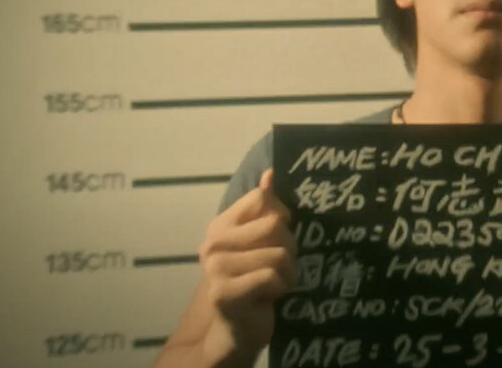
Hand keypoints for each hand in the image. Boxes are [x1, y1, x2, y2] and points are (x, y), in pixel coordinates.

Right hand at [198, 168, 298, 363]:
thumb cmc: (254, 280)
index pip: (264, 199)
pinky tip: (270, 297)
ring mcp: (215, 268)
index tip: (274, 239)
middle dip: (289, 248)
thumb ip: (264, 208)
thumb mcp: (261, 242)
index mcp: (221, 225)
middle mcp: (213, 243)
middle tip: (278, 267)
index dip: (281, 217)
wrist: (237, 328)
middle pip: (276, 225)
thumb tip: (271, 173)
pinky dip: (281, 288)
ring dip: (288, 272)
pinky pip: (272, 276)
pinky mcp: (224, 293)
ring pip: (278, 253)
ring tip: (275, 284)